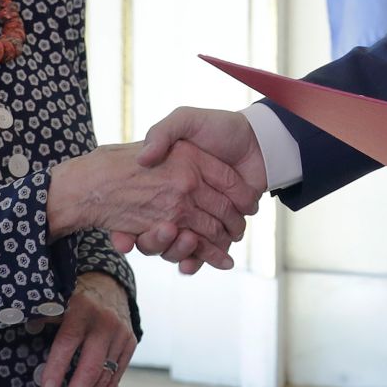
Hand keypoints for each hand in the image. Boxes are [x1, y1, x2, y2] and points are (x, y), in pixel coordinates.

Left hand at [40, 272, 135, 386]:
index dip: (57, 366)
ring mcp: (120, 333)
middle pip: (91, 366)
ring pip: (105, 375)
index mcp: (81, 308)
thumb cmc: (73, 299)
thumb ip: (39, 314)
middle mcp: (104, 322)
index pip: (68, 341)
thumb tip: (14, 324)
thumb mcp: (55, 299)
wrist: (109, 285)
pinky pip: (117, 375)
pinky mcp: (130, 343)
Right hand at [48, 140, 257, 270]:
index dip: (136, 220)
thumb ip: (163, 133)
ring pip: (180, 245)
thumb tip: (143, 158)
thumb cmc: (221, 128)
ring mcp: (199, 216)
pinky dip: (197, 262)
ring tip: (186, 241)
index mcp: (170, 180)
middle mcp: (181, 200)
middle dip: (158, 240)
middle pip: (162, 231)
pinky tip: (192, 265)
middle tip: (165, 232)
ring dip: (178, 252)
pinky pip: (202, 252)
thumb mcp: (185, 121)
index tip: (128, 229)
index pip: (145, 207)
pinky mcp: (219, 229)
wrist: (258, 140)